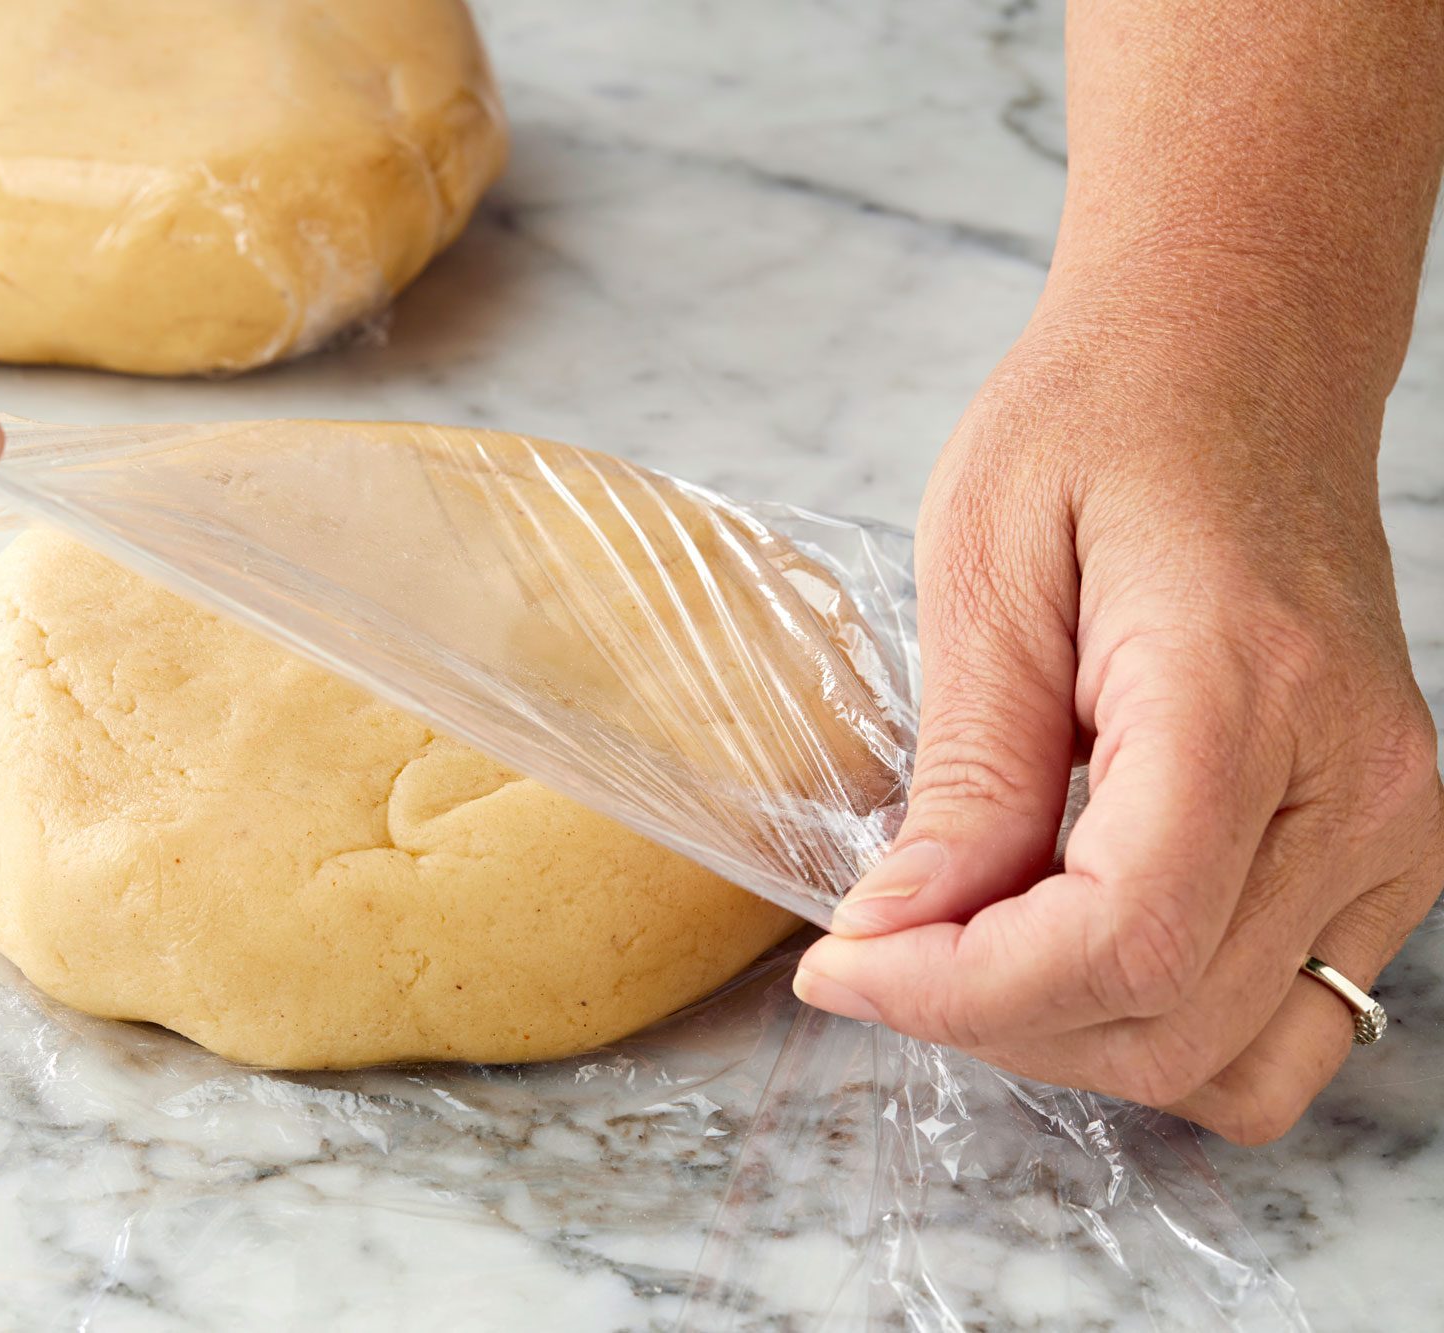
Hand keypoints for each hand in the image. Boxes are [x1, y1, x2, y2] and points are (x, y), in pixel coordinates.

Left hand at [793, 272, 1443, 1144]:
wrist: (1238, 358)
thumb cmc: (1100, 425)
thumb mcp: (983, 569)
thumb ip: (965, 774)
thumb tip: (894, 937)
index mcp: (1246, 693)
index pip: (1120, 938)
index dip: (960, 992)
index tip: (840, 968)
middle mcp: (1361, 787)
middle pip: (1169, 1023)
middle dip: (993, 1021)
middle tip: (879, 950)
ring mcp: (1397, 831)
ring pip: (1237, 1062)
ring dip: (1075, 1042)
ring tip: (969, 948)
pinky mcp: (1390, 851)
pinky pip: (1283, 1021)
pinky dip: (1158, 1021)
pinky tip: (1061, 937)